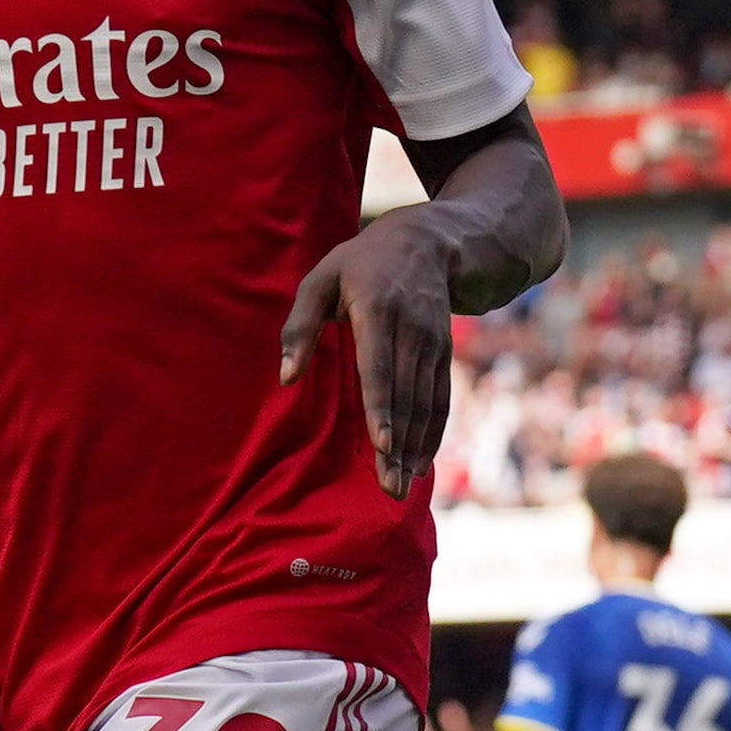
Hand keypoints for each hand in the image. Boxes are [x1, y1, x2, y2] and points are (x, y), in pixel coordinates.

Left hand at [280, 207, 462, 497]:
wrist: (427, 242)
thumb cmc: (359, 263)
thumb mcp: (320, 279)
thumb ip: (299, 326)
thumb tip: (286, 378)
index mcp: (377, 310)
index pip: (379, 367)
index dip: (381, 407)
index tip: (381, 444)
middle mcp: (412, 330)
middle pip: (405, 396)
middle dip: (397, 445)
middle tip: (388, 489)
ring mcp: (433, 344)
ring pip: (425, 404)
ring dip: (414, 448)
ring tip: (400, 487)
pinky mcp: (444, 354)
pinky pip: (440, 399)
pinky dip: (432, 433)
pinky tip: (420, 464)